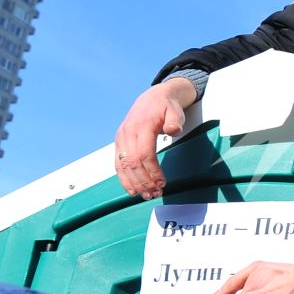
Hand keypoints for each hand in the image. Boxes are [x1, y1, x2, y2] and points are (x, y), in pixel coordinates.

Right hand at [114, 78, 196, 197]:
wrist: (152, 98)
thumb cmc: (166, 106)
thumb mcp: (175, 110)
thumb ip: (175, 120)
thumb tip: (173, 130)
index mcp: (141, 126)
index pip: (144, 154)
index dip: (152, 171)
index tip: (162, 183)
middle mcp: (127, 133)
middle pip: (132, 163)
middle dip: (143, 181)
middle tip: (155, 194)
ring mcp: (121, 138)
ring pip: (123, 165)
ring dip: (134, 183)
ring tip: (145, 195)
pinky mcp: (119, 143)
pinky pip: (118, 163)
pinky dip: (123, 178)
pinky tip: (132, 190)